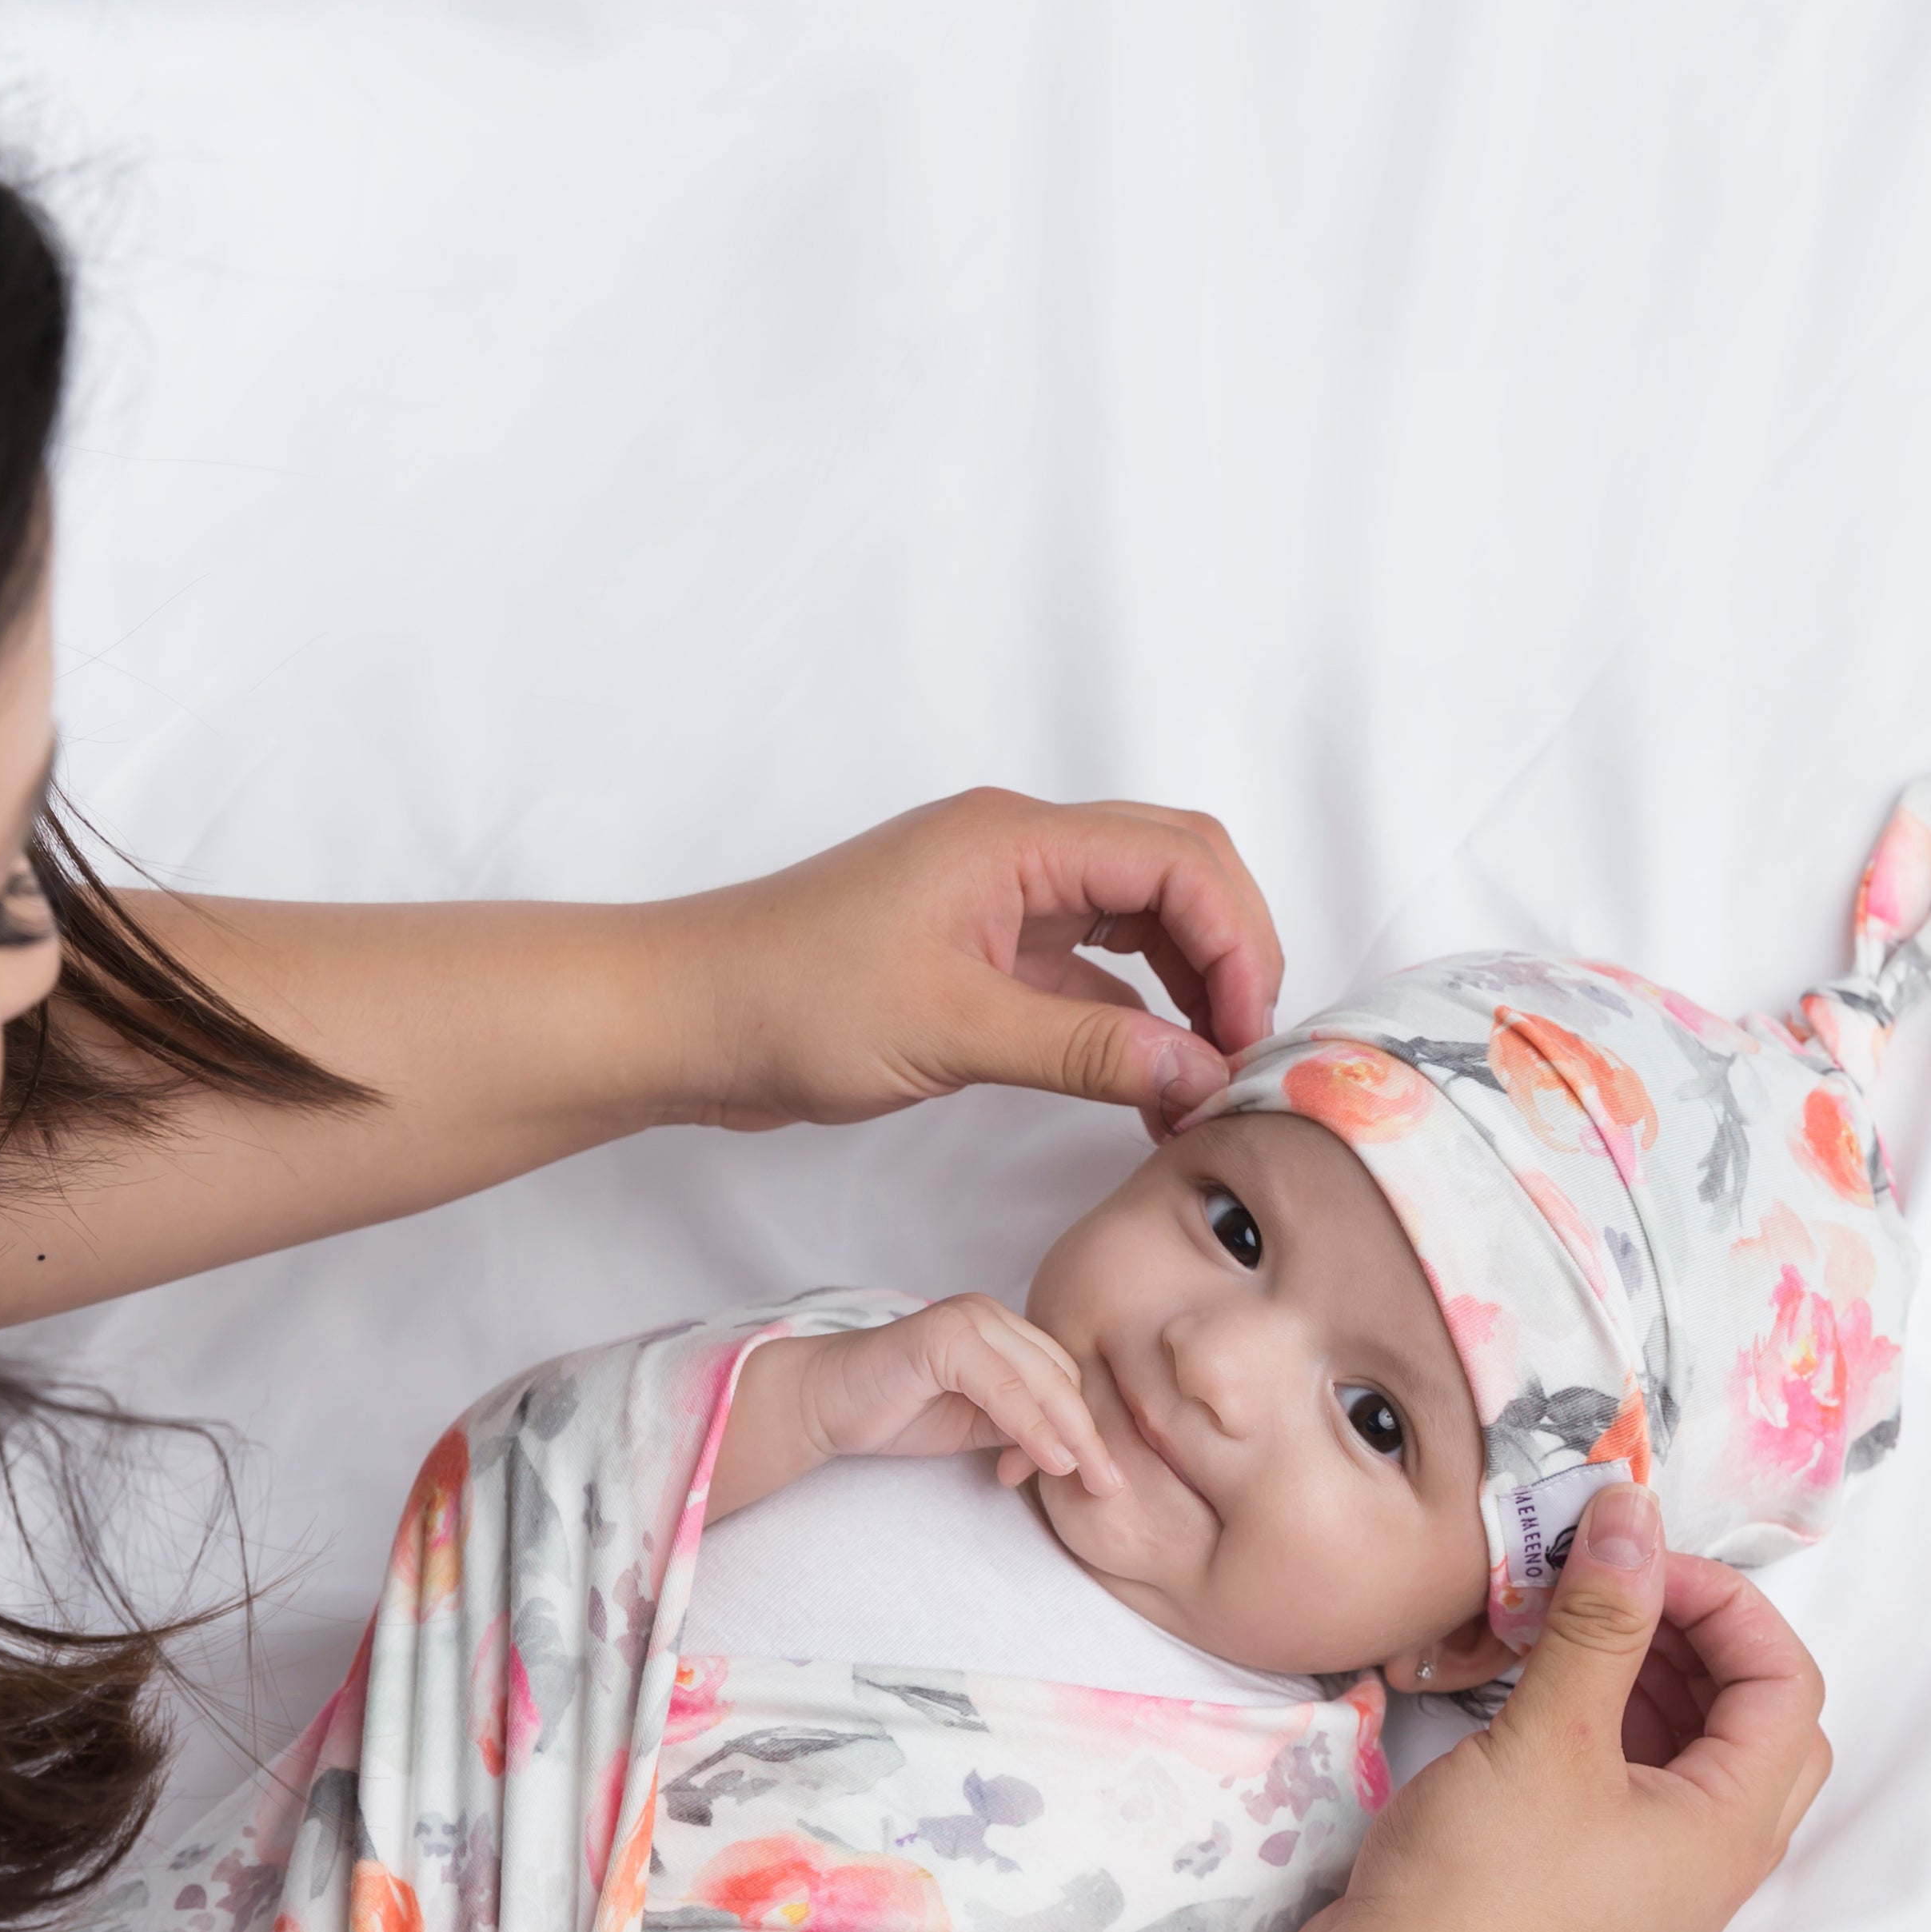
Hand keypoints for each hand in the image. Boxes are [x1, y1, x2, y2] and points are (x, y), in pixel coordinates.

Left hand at [659, 790, 1286, 1140]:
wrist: (685, 1019)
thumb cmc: (789, 1001)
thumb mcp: (950, 1031)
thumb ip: (1083, 1051)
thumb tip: (1198, 1073)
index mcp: (1017, 839)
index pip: (1180, 859)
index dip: (1236, 941)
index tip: (1244, 1034)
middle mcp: (1019, 855)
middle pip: (1176, 877)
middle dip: (1229, 958)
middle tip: (1243, 1055)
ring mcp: (1001, 904)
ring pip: (1138, 928)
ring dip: (1185, 995)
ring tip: (1205, 1083)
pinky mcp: (982, 958)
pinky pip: (1088, 979)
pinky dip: (1129, 1027)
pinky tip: (1148, 1092)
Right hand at [711, 1295, 1125, 1522]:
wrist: (824, 1404)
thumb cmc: (894, 1412)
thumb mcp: (975, 1426)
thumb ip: (1020, 1428)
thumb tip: (1071, 1454)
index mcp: (1001, 1330)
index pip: (1064, 1377)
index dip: (1081, 1428)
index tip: (1097, 1479)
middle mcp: (990, 1315)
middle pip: (1063, 1376)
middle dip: (1089, 1434)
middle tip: (1110, 1485)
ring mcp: (967, 1320)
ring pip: (1041, 1379)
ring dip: (1071, 1433)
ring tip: (1090, 1478)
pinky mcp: (943, 1337)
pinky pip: (1004, 1387)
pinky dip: (1032, 1425)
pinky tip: (1051, 1460)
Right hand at [1304, 1484, 1831, 1931]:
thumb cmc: (1482, 1885)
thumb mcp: (1548, 1736)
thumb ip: (1601, 1619)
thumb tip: (1634, 1512)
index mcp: (1733, 1828)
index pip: (1786, 1682)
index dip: (1725, 1602)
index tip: (1632, 1561)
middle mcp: (1715, 1861)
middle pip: (1758, 1719)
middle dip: (1698, 1637)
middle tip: (1614, 1592)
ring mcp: (1656, 1882)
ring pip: (1695, 1751)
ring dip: (1650, 1675)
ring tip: (1568, 1628)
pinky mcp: (1596, 1889)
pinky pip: (1637, 1786)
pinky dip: (1608, 1722)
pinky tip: (1541, 1690)